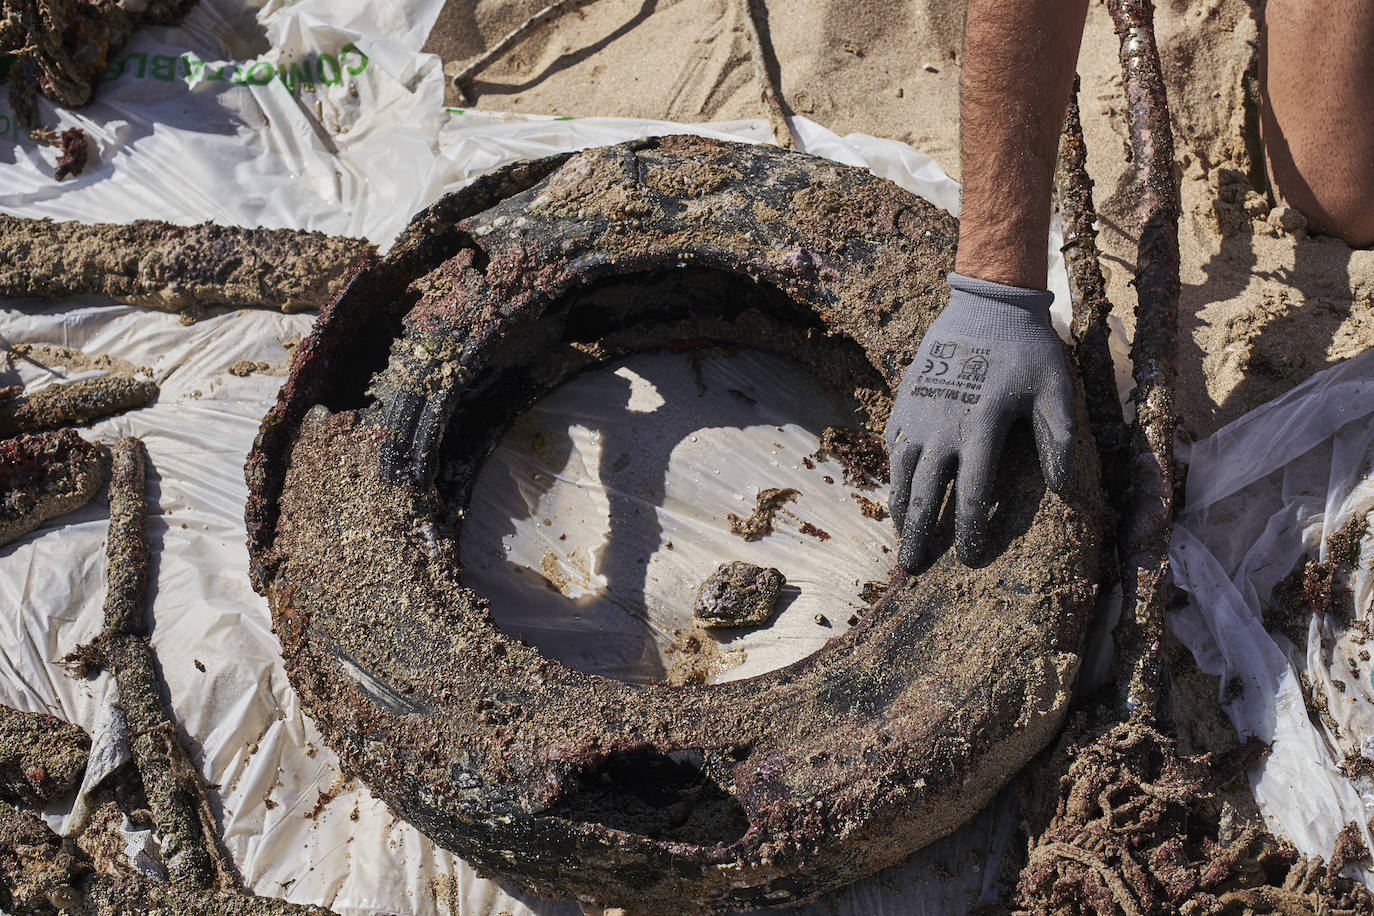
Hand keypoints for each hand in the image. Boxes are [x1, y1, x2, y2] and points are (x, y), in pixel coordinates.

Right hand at [886, 272, 1074, 570]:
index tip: (970, 558)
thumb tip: (1062, 489)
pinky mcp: (905, 402)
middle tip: (913, 568)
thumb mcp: (1055, 389)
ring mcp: (918, 414)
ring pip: (900, 473)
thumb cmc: (1027, 349)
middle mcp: (942, 426)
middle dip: (919, 534)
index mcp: (980, 427)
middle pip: (924, 492)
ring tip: (900, 539)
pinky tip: (897, 493)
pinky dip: (893, 475)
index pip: (970, 493)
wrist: (985, 305)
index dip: (969, 530)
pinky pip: (893, 447)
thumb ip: (1059, 437)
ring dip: (899, 509)